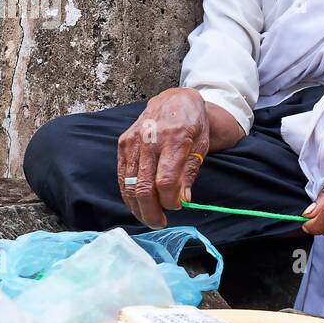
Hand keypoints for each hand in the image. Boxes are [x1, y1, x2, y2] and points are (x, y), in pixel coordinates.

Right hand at [117, 87, 209, 228]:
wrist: (176, 99)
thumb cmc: (193, 124)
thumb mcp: (202, 146)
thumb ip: (190, 173)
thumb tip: (182, 200)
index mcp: (174, 138)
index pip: (165, 180)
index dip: (169, 200)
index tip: (176, 207)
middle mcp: (149, 139)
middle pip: (143, 186)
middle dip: (150, 210)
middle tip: (158, 223)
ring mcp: (133, 140)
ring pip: (129, 184)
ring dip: (137, 206)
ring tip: (148, 218)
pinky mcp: (123, 143)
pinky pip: (122, 175)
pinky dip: (128, 192)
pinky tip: (137, 203)